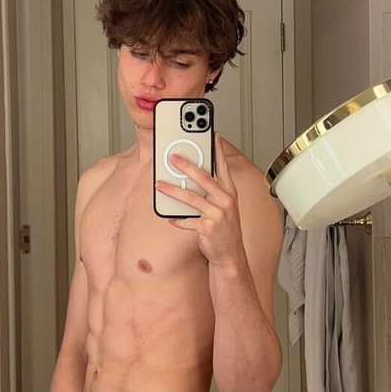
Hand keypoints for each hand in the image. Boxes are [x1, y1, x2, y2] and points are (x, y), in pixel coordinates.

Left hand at [155, 132, 243, 268]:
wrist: (231, 256)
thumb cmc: (225, 230)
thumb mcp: (224, 207)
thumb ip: (213, 192)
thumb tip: (192, 177)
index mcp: (230, 192)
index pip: (222, 166)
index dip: (217, 150)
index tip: (212, 135)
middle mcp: (225, 200)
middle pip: (204, 177)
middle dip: (187, 165)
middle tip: (172, 156)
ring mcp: (217, 214)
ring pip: (191, 197)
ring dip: (173, 190)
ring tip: (159, 184)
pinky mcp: (208, 227)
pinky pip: (187, 220)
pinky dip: (177, 219)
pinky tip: (169, 217)